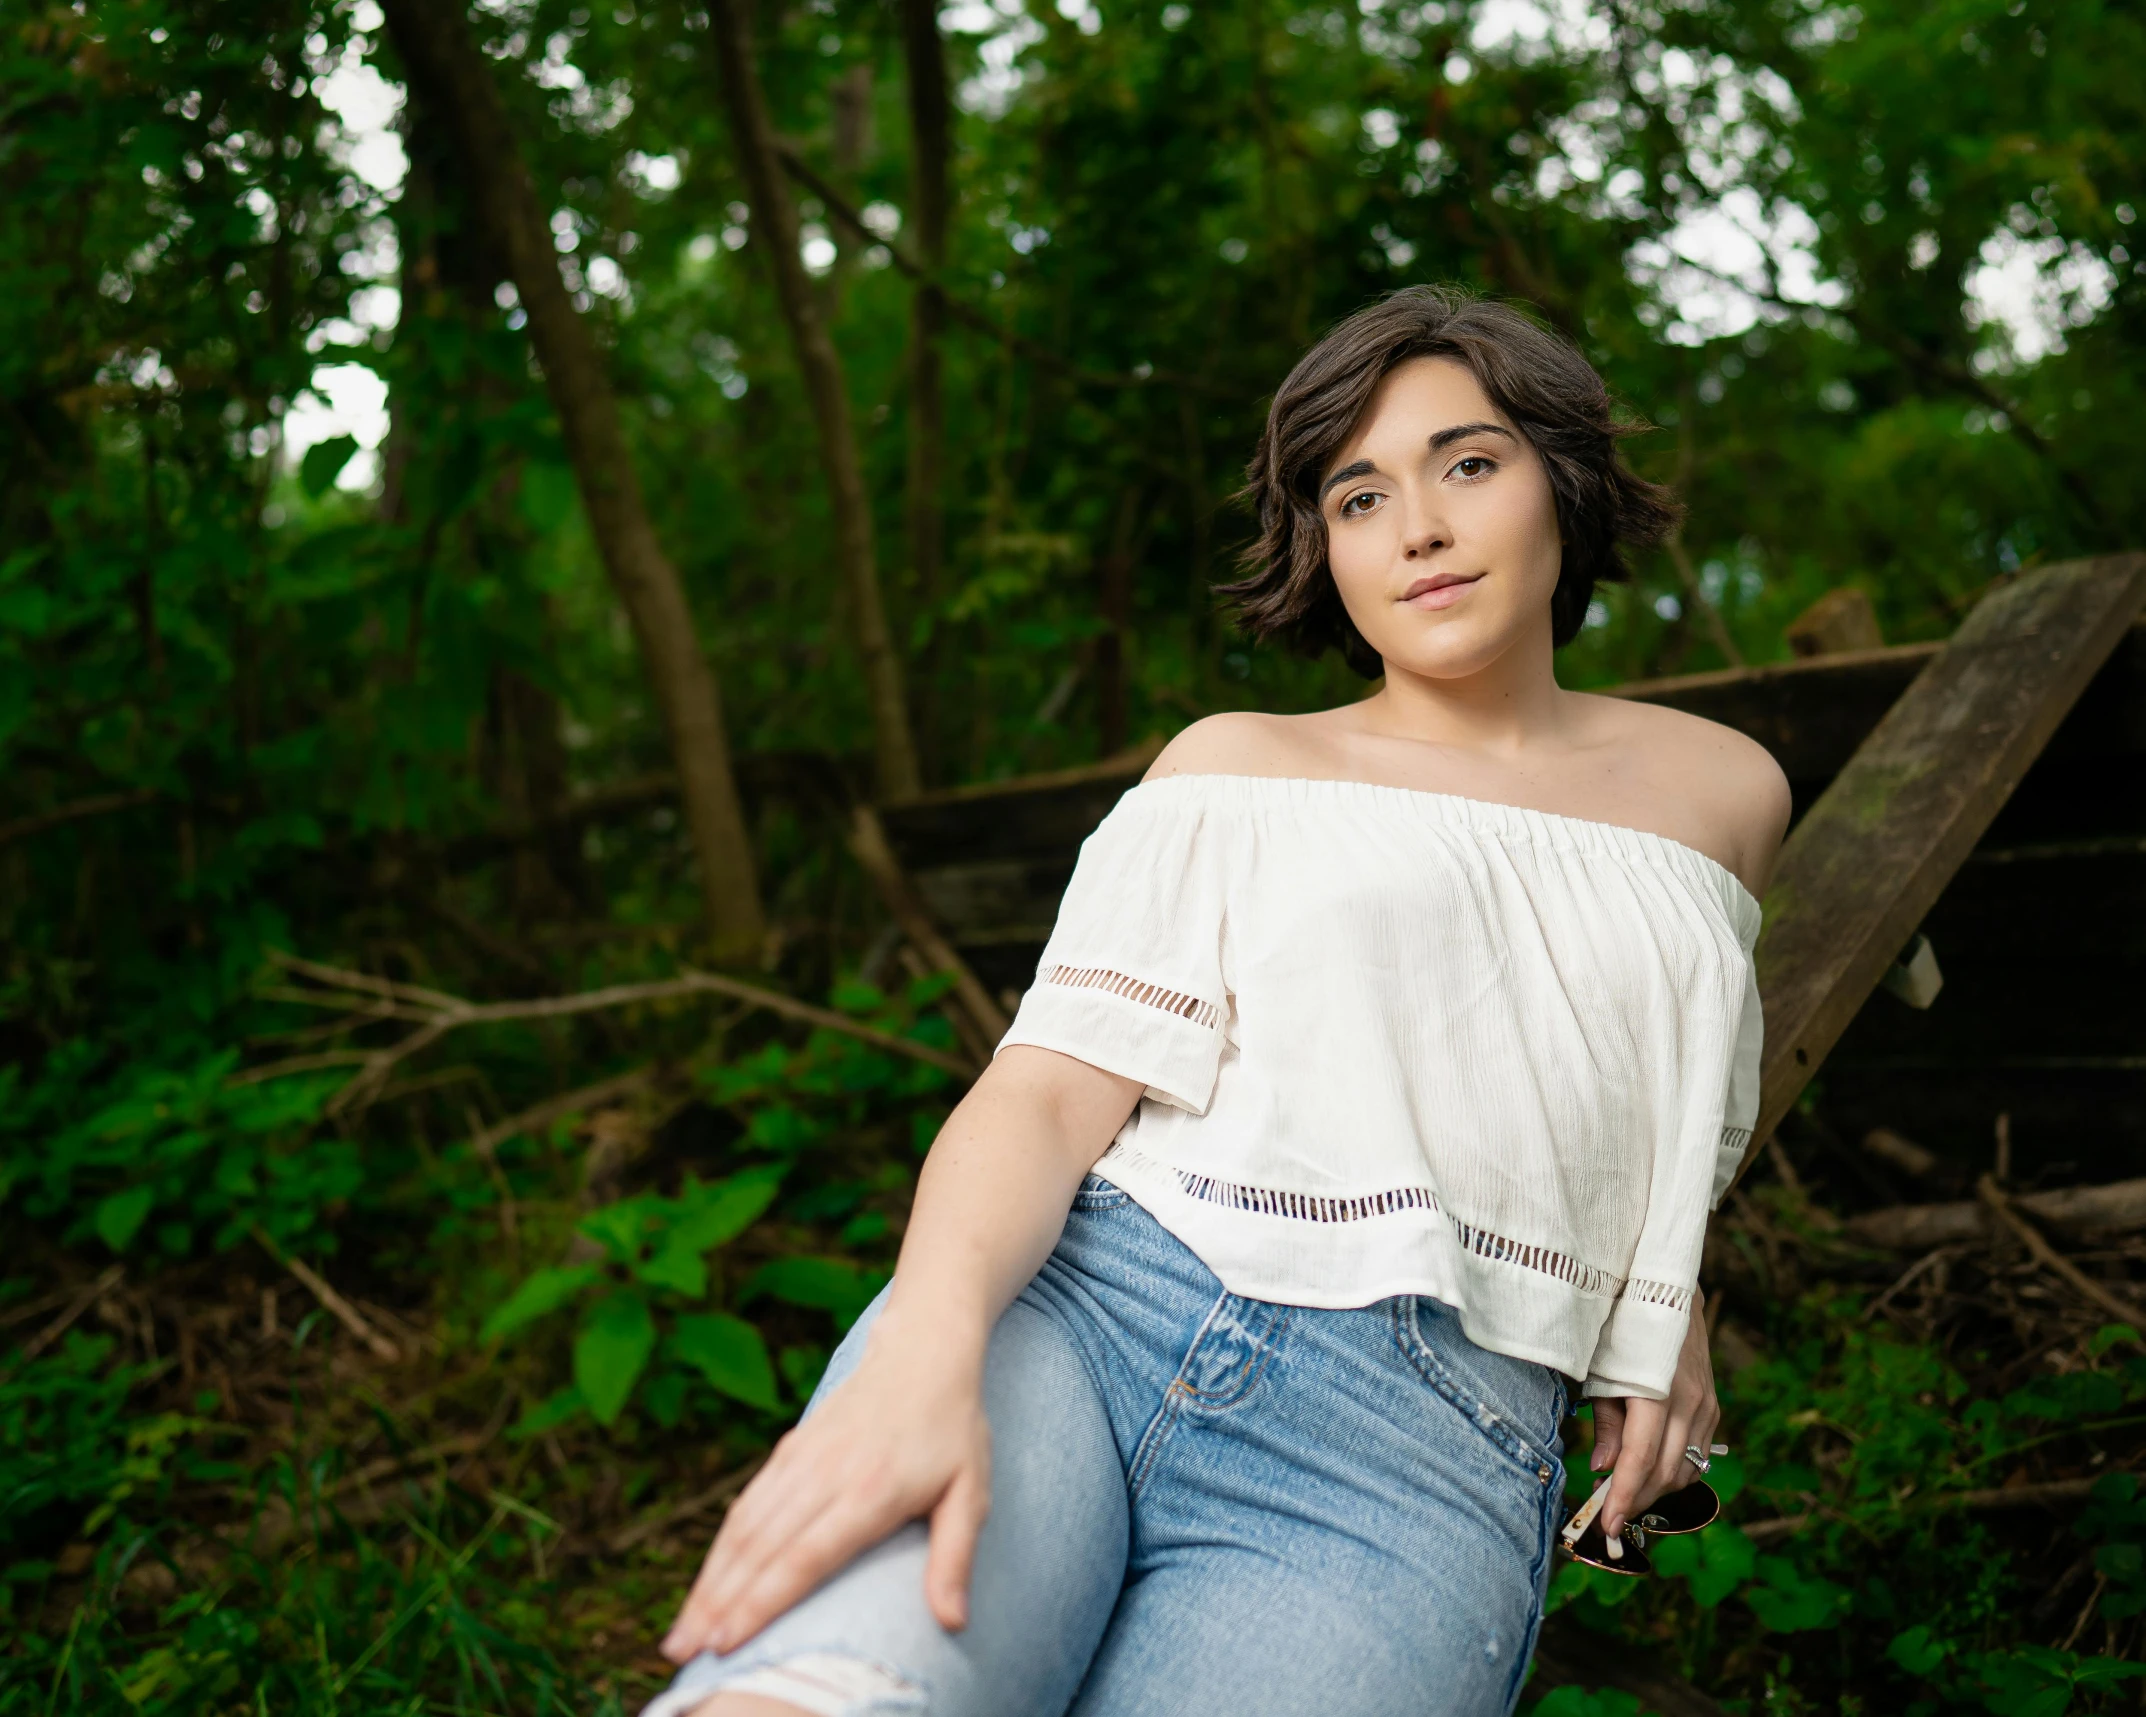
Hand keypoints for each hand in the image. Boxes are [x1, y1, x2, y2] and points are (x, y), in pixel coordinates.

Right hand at [659, 1327, 992, 1662]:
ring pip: (744, 1525)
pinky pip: (747, 1502)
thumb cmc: (954, 1428)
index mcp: (871, 1491)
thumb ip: (955, 1557)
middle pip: (761, 1547)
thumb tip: (954, 1622)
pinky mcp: (790, 1447)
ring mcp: (803, 1457)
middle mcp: (827, 1473)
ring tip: (683, 1629)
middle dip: (718, 1603)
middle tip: (684, 1652)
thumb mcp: (971, 1491)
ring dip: (710, 1578)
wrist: (923, 1349)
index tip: (728, 1641)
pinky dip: (721, 1544)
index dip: (763, 1601)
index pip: (805, 1556)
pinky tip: (708, 1578)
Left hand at [1590, 1290, 1718, 1544]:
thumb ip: (1605, 1421)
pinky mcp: (1713, 1404)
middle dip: (1637, 1501)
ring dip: (1657, 1491)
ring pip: (1687, 1469)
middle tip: (1607, 1517)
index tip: (1606, 1525)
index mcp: (1656, 1391)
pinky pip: (1699, 1454)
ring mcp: (1707, 1404)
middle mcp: (1689, 1402)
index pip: (1641, 1461)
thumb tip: (1602, 1469)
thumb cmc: (1619, 1324)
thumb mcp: (1599, 1368)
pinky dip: (1676, 1473)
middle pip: (1667, 1473)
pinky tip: (1652, 1476)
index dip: (1622, 1497)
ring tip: (1625, 1498)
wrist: (1665, 1287)